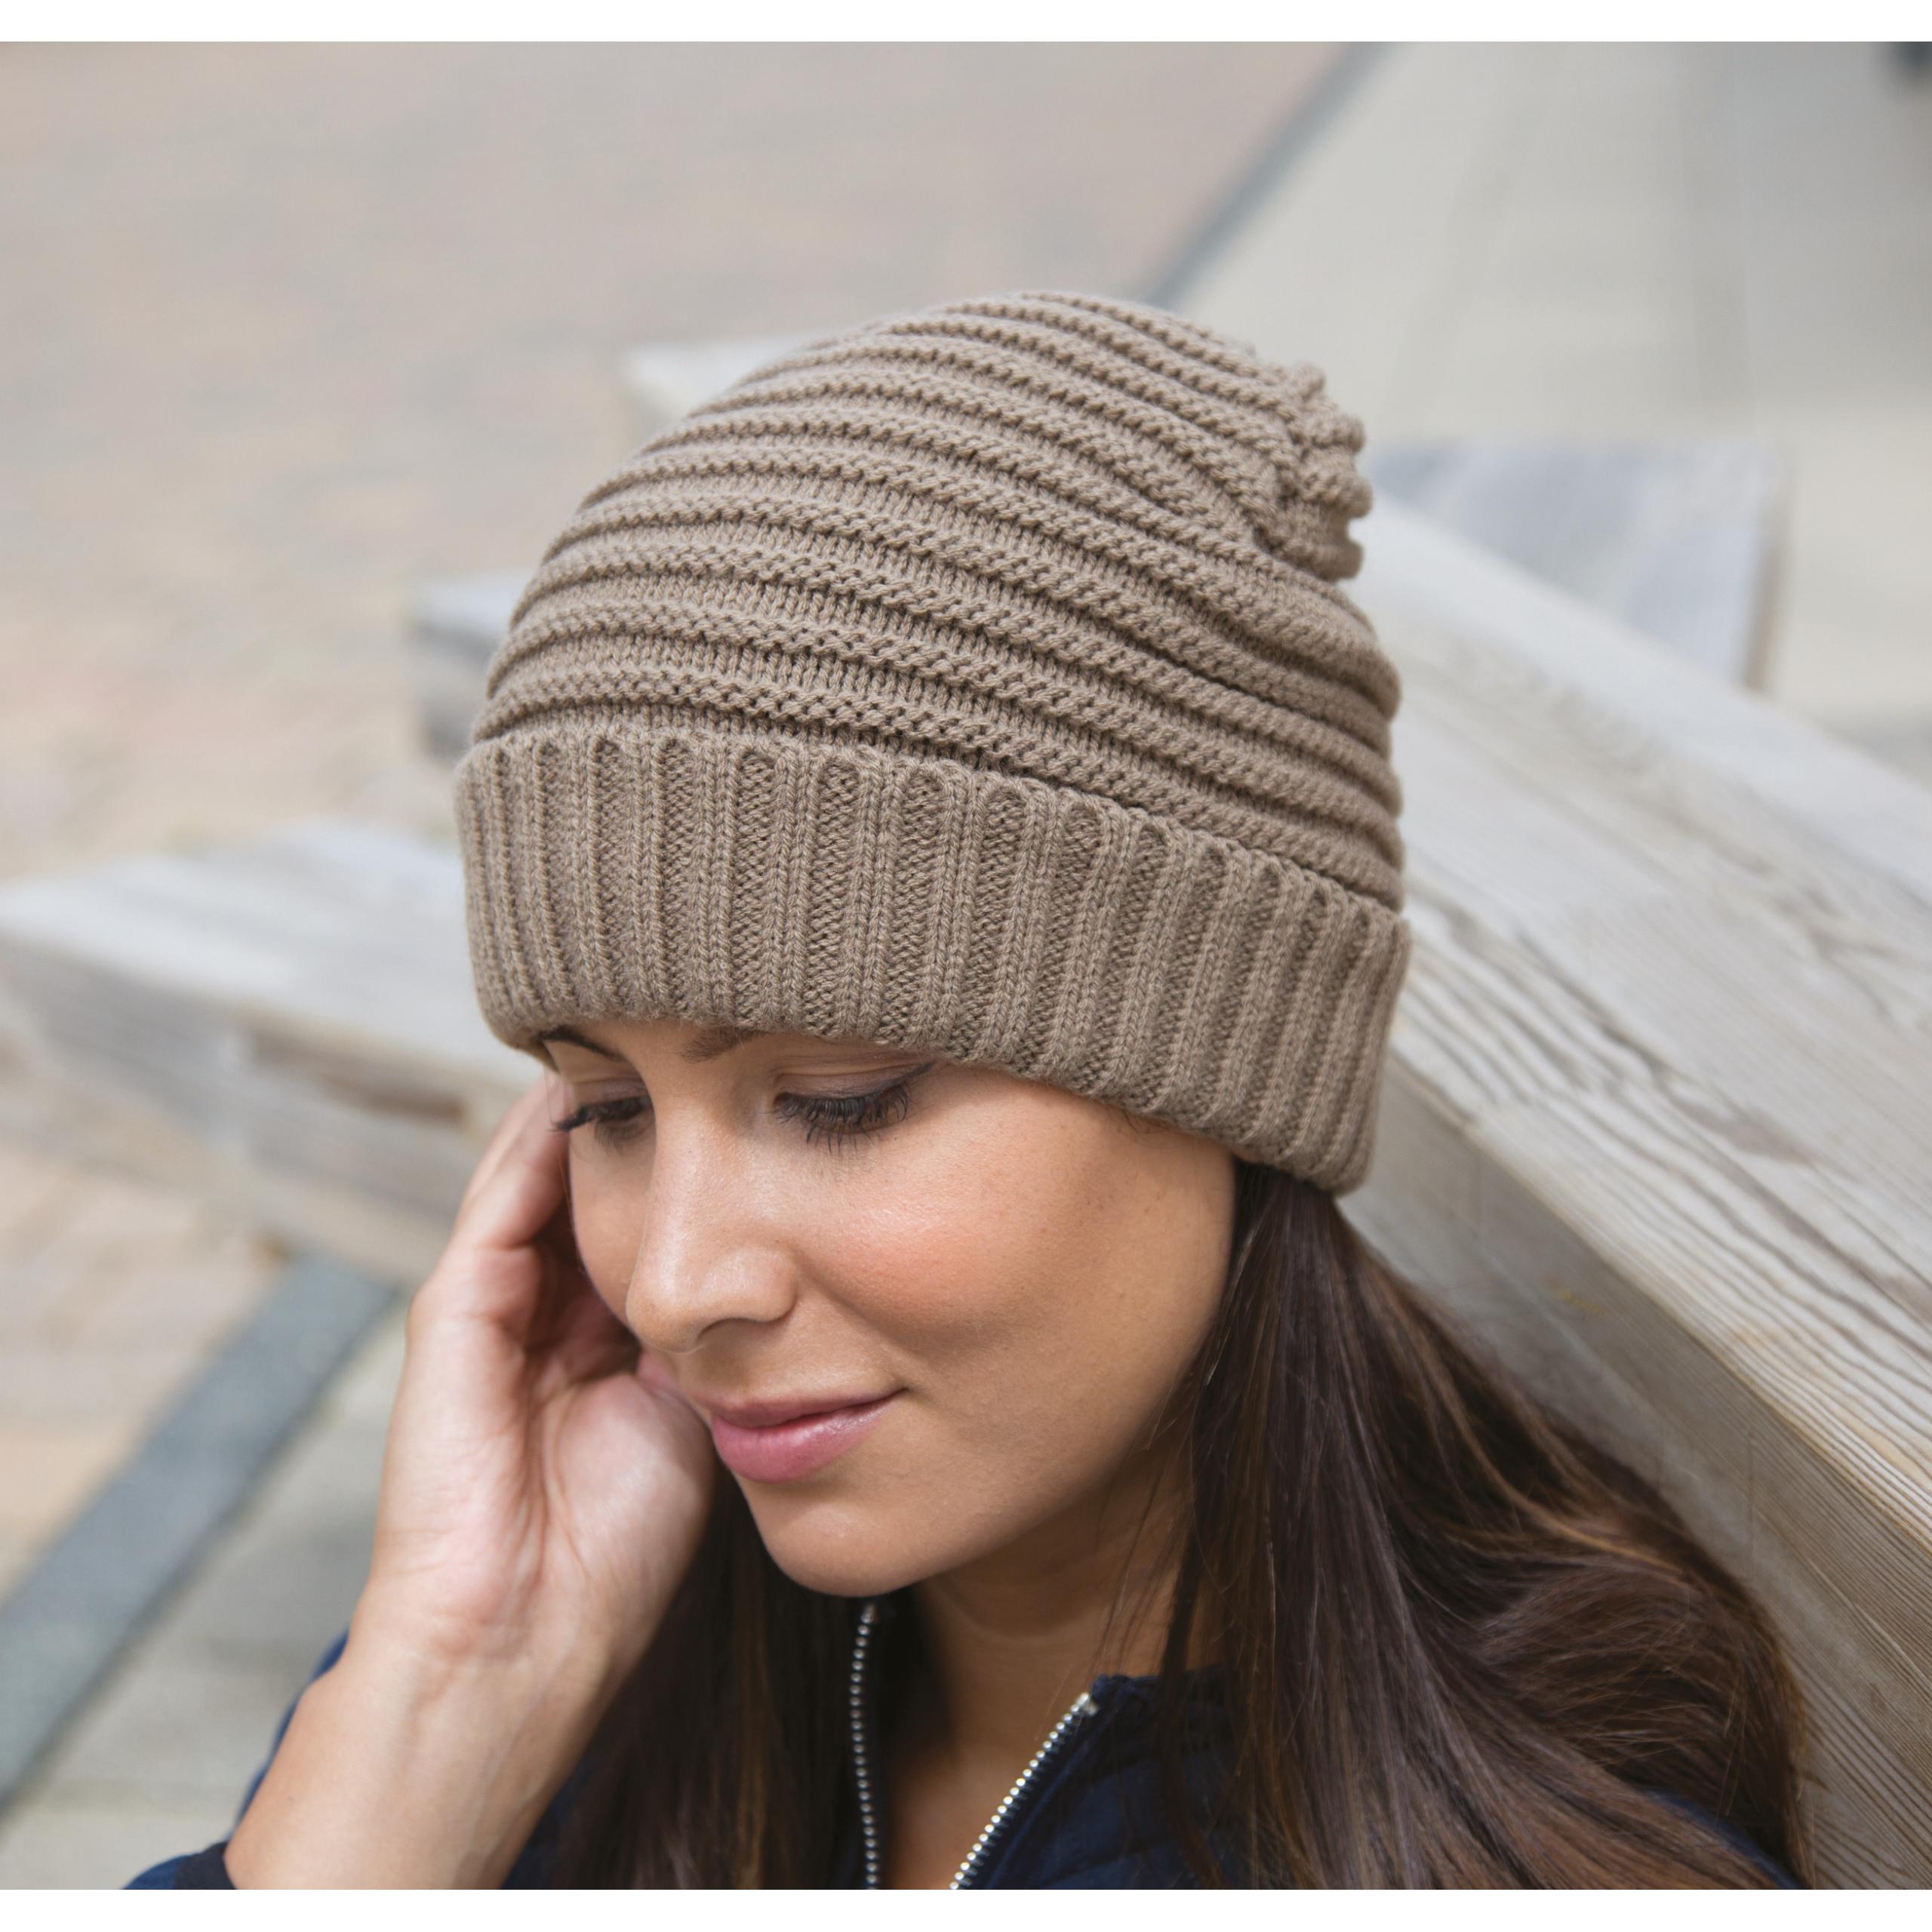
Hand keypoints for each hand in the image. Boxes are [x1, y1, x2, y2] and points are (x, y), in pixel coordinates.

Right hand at [355, 1071, 716, 1693]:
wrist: (529, 1632)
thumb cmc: (619, 1548)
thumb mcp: (693, 1414)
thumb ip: (711, 1333)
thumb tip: (759, 1252)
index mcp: (604, 1342)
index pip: (652, 1226)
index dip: (695, 1167)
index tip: (750, 1101)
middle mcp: (548, 1310)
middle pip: (598, 1189)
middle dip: (645, 1123)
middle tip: (697, 1040)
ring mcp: (493, 1304)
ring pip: (545, 1179)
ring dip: (593, 1112)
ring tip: (639, 1032)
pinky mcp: (453, 1307)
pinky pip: (501, 1201)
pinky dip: (540, 1142)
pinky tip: (581, 1084)